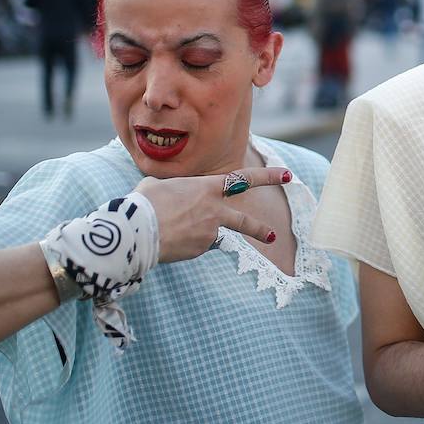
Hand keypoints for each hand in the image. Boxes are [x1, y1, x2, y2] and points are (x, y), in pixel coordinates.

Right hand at [134, 166, 291, 262]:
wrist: (137, 231)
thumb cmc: (144, 203)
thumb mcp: (160, 186)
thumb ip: (176, 190)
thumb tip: (174, 196)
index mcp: (206, 188)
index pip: (243, 179)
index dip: (267, 177)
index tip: (287, 175)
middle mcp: (214, 210)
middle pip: (244, 221)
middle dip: (260, 230)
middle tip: (273, 235)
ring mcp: (209, 232)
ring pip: (210, 233)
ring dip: (197, 234)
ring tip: (177, 231)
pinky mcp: (200, 249)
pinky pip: (196, 245)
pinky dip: (186, 243)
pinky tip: (168, 239)